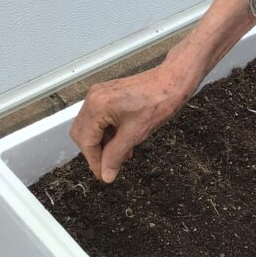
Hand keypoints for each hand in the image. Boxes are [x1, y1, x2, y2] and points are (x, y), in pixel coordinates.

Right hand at [70, 64, 191, 182]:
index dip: (94, 161)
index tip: (103, 175)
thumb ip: (116, 155)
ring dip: (103, 143)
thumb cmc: (158, 101)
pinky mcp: (108, 95)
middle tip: (108, 167)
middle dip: (95, 152)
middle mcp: (93, 98)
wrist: (173, 81)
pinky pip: (100, 118)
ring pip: (91, 127)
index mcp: (97, 106)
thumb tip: (106, 174)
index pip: (86, 141)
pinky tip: (123, 142)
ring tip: (121, 155)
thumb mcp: (135, 134)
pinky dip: (108, 132)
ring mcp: (100, 94)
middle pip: (82, 133)